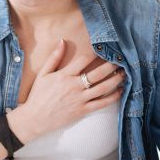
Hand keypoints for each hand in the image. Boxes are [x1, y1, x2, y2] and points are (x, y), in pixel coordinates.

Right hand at [10, 39, 124, 141]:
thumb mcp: (43, 74)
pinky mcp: (83, 110)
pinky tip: (120, 91)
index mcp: (64, 75)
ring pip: (103, 87)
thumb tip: (62, 41)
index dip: (95, 53)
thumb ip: (54, 57)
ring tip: (124, 73)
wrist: (35, 119)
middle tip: (121, 59)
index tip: (103, 48)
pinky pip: (102, 103)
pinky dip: (113, 97)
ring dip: (116, 79)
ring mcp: (80, 99)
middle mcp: (74, 86)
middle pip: (98, 73)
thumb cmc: (38, 95)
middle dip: (111, 65)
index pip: (84, 60)